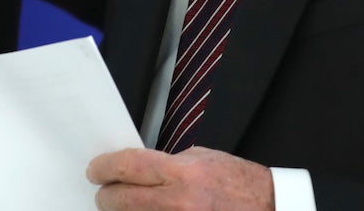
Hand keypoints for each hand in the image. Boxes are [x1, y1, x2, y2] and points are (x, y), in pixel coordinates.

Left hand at [87, 146, 275, 209]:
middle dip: (106, 195)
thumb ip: (167, 163)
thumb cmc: (238, 182)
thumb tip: (137, 168)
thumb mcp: (201, 159)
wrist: (267, 207)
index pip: (129, 166)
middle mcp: (180, 203)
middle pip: (123, 200)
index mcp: (184, 174)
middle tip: (102, 191)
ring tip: (119, 205)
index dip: (105, 167)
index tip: (95, 169)